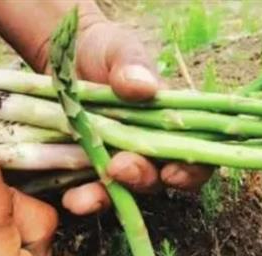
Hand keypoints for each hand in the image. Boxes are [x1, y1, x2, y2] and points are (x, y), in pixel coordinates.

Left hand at [56, 21, 212, 214]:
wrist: (64, 59)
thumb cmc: (106, 52)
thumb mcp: (120, 50)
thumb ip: (131, 65)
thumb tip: (142, 87)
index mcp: (171, 124)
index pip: (196, 157)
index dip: (192, 172)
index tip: (173, 171)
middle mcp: (150, 151)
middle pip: (158, 179)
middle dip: (141, 179)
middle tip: (120, 167)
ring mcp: (119, 163)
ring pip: (122, 193)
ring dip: (107, 198)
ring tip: (85, 198)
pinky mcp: (89, 170)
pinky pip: (90, 192)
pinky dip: (83, 199)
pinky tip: (70, 200)